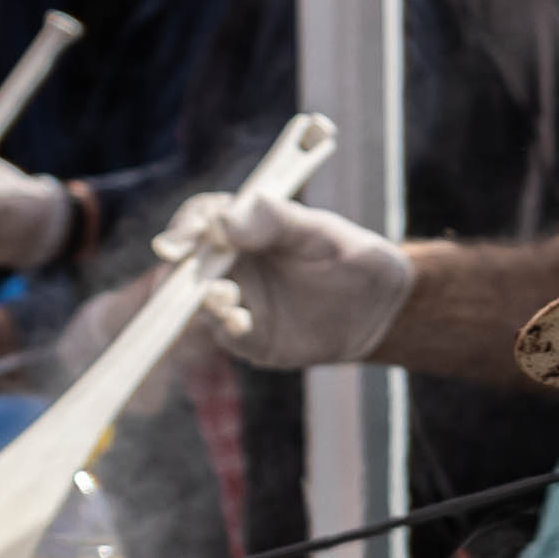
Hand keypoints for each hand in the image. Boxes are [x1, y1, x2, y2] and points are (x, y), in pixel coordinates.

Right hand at [170, 193, 417, 368]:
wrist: (379, 309)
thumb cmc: (350, 257)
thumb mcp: (322, 233)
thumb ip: (277, 221)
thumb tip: (225, 221)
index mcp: (244, 227)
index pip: (200, 219)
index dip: (187, 225)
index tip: (187, 236)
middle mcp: (230, 264)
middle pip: (185, 262)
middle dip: (179, 266)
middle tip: (181, 262)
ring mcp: (236, 301)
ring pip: (196, 301)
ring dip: (200, 299)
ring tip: (224, 295)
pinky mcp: (249, 338)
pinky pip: (225, 334)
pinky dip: (226, 327)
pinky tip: (240, 322)